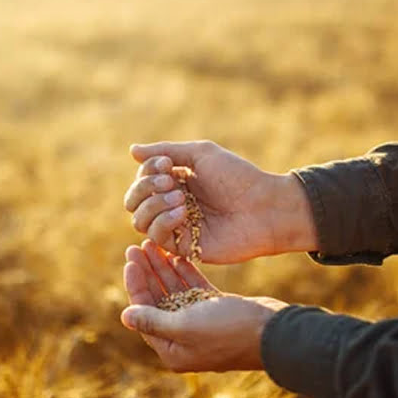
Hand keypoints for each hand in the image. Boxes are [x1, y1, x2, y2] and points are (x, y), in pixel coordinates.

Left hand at [121, 240, 286, 371]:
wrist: (274, 332)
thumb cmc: (229, 331)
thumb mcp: (186, 326)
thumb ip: (154, 320)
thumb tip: (124, 317)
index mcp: (172, 349)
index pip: (144, 313)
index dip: (136, 285)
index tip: (131, 260)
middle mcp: (184, 338)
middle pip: (158, 300)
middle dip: (147, 273)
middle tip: (137, 246)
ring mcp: (201, 323)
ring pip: (176, 291)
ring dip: (164, 269)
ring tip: (154, 245)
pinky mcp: (217, 310)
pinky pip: (195, 290)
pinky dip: (186, 273)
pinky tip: (177, 255)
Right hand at [123, 140, 316, 263]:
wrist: (265, 207)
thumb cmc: (238, 177)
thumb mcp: (202, 154)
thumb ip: (166, 151)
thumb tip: (132, 150)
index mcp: (177, 182)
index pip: (143, 178)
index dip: (148, 170)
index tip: (168, 164)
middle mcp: (173, 205)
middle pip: (134, 201)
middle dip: (145, 188)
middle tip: (171, 181)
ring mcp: (177, 227)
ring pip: (139, 220)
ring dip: (153, 205)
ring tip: (180, 198)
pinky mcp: (184, 247)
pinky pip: (156, 238)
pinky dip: (163, 222)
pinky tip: (182, 213)